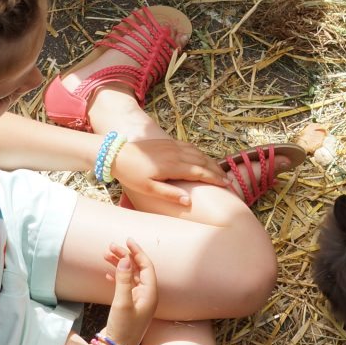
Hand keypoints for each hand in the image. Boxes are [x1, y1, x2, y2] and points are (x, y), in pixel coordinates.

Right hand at [100, 239, 157, 344]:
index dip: (137, 252)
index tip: (126, 240)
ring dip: (119, 265)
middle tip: (110, 247)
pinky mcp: (129, 307)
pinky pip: (124, 286)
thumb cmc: (122, 329)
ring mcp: (138, 302)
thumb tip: (125, 258)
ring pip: (130, 277)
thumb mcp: (122, 303)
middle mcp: (146, 296)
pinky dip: (117, 277)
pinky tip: (107, 273)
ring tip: (105, 255)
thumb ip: (124, 280)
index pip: (146, 266)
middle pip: (137, 269)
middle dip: (125, 257)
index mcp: (150, 294)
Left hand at [113, 137, 231, 211]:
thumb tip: (189, 201)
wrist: (116, 153)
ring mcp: (172, 146)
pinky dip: (200, 154)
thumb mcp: (148, 189)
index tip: (227, 185)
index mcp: (173, 166)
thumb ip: (169, 194)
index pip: (200, 172)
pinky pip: (190, 147)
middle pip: (203, 161)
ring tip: (219, 172)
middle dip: (217, 171)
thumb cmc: (131, 174)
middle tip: (229, 180)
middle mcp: (176, 153)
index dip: (215, 179)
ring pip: (198, 153)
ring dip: (210, 162)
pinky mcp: (168, 143)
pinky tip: (203, 159)